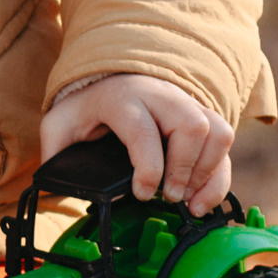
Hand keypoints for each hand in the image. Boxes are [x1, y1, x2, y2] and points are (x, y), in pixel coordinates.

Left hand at [38, 73, 234, 217]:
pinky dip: (219, 174)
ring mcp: (185, 103)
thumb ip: (54, 152)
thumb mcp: (60, 123)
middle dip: (184, 169)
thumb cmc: (86, 106)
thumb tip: (53, 192)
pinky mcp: (201, 116)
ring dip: (208, 172)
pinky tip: (203, 200)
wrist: (110, 76)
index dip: (148, 167)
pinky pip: (225, 141)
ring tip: (188, 200)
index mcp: (121, 98)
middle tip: (169, 196)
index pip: (143, 130)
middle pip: (191, 126)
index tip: (143, 194)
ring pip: (217, 130)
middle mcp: (160, 96)